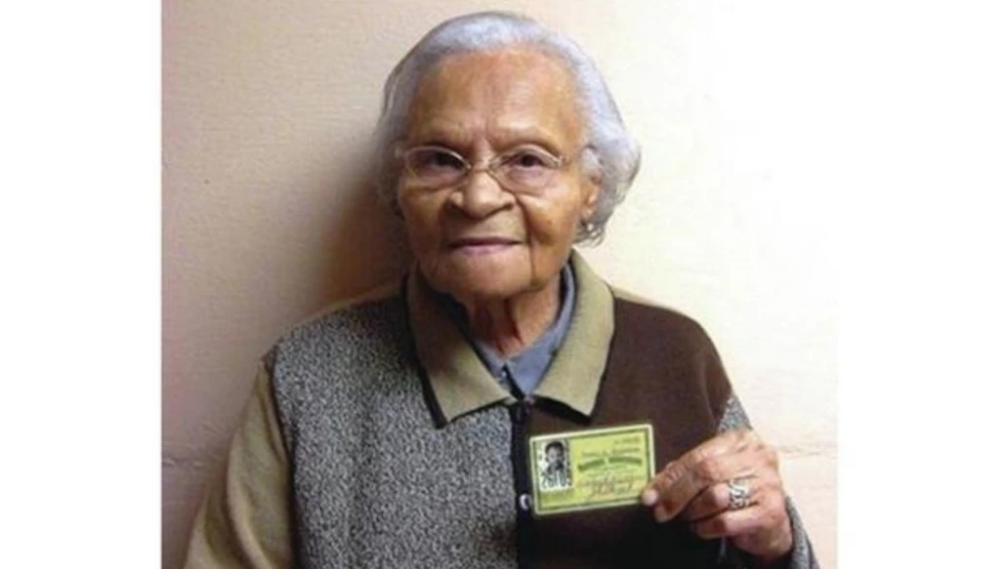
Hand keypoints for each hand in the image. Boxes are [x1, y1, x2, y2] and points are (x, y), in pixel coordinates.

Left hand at [640, 429, 792, 563]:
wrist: (772, 520)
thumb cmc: (738, 489)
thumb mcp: (716, 472)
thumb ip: (689, 470)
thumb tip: (655, 484)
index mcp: (742, 439)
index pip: (698, 456)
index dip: (670, 477)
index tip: (649, 494)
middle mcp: (759, 457)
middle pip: (706, 472)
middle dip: (676, 495)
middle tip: (660, 511)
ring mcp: (767, 484)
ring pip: (715, 496)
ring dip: (693, 511)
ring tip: (687, 518)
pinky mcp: (769, 513)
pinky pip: (725, 521)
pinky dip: (706, 527)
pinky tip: (702, 528)